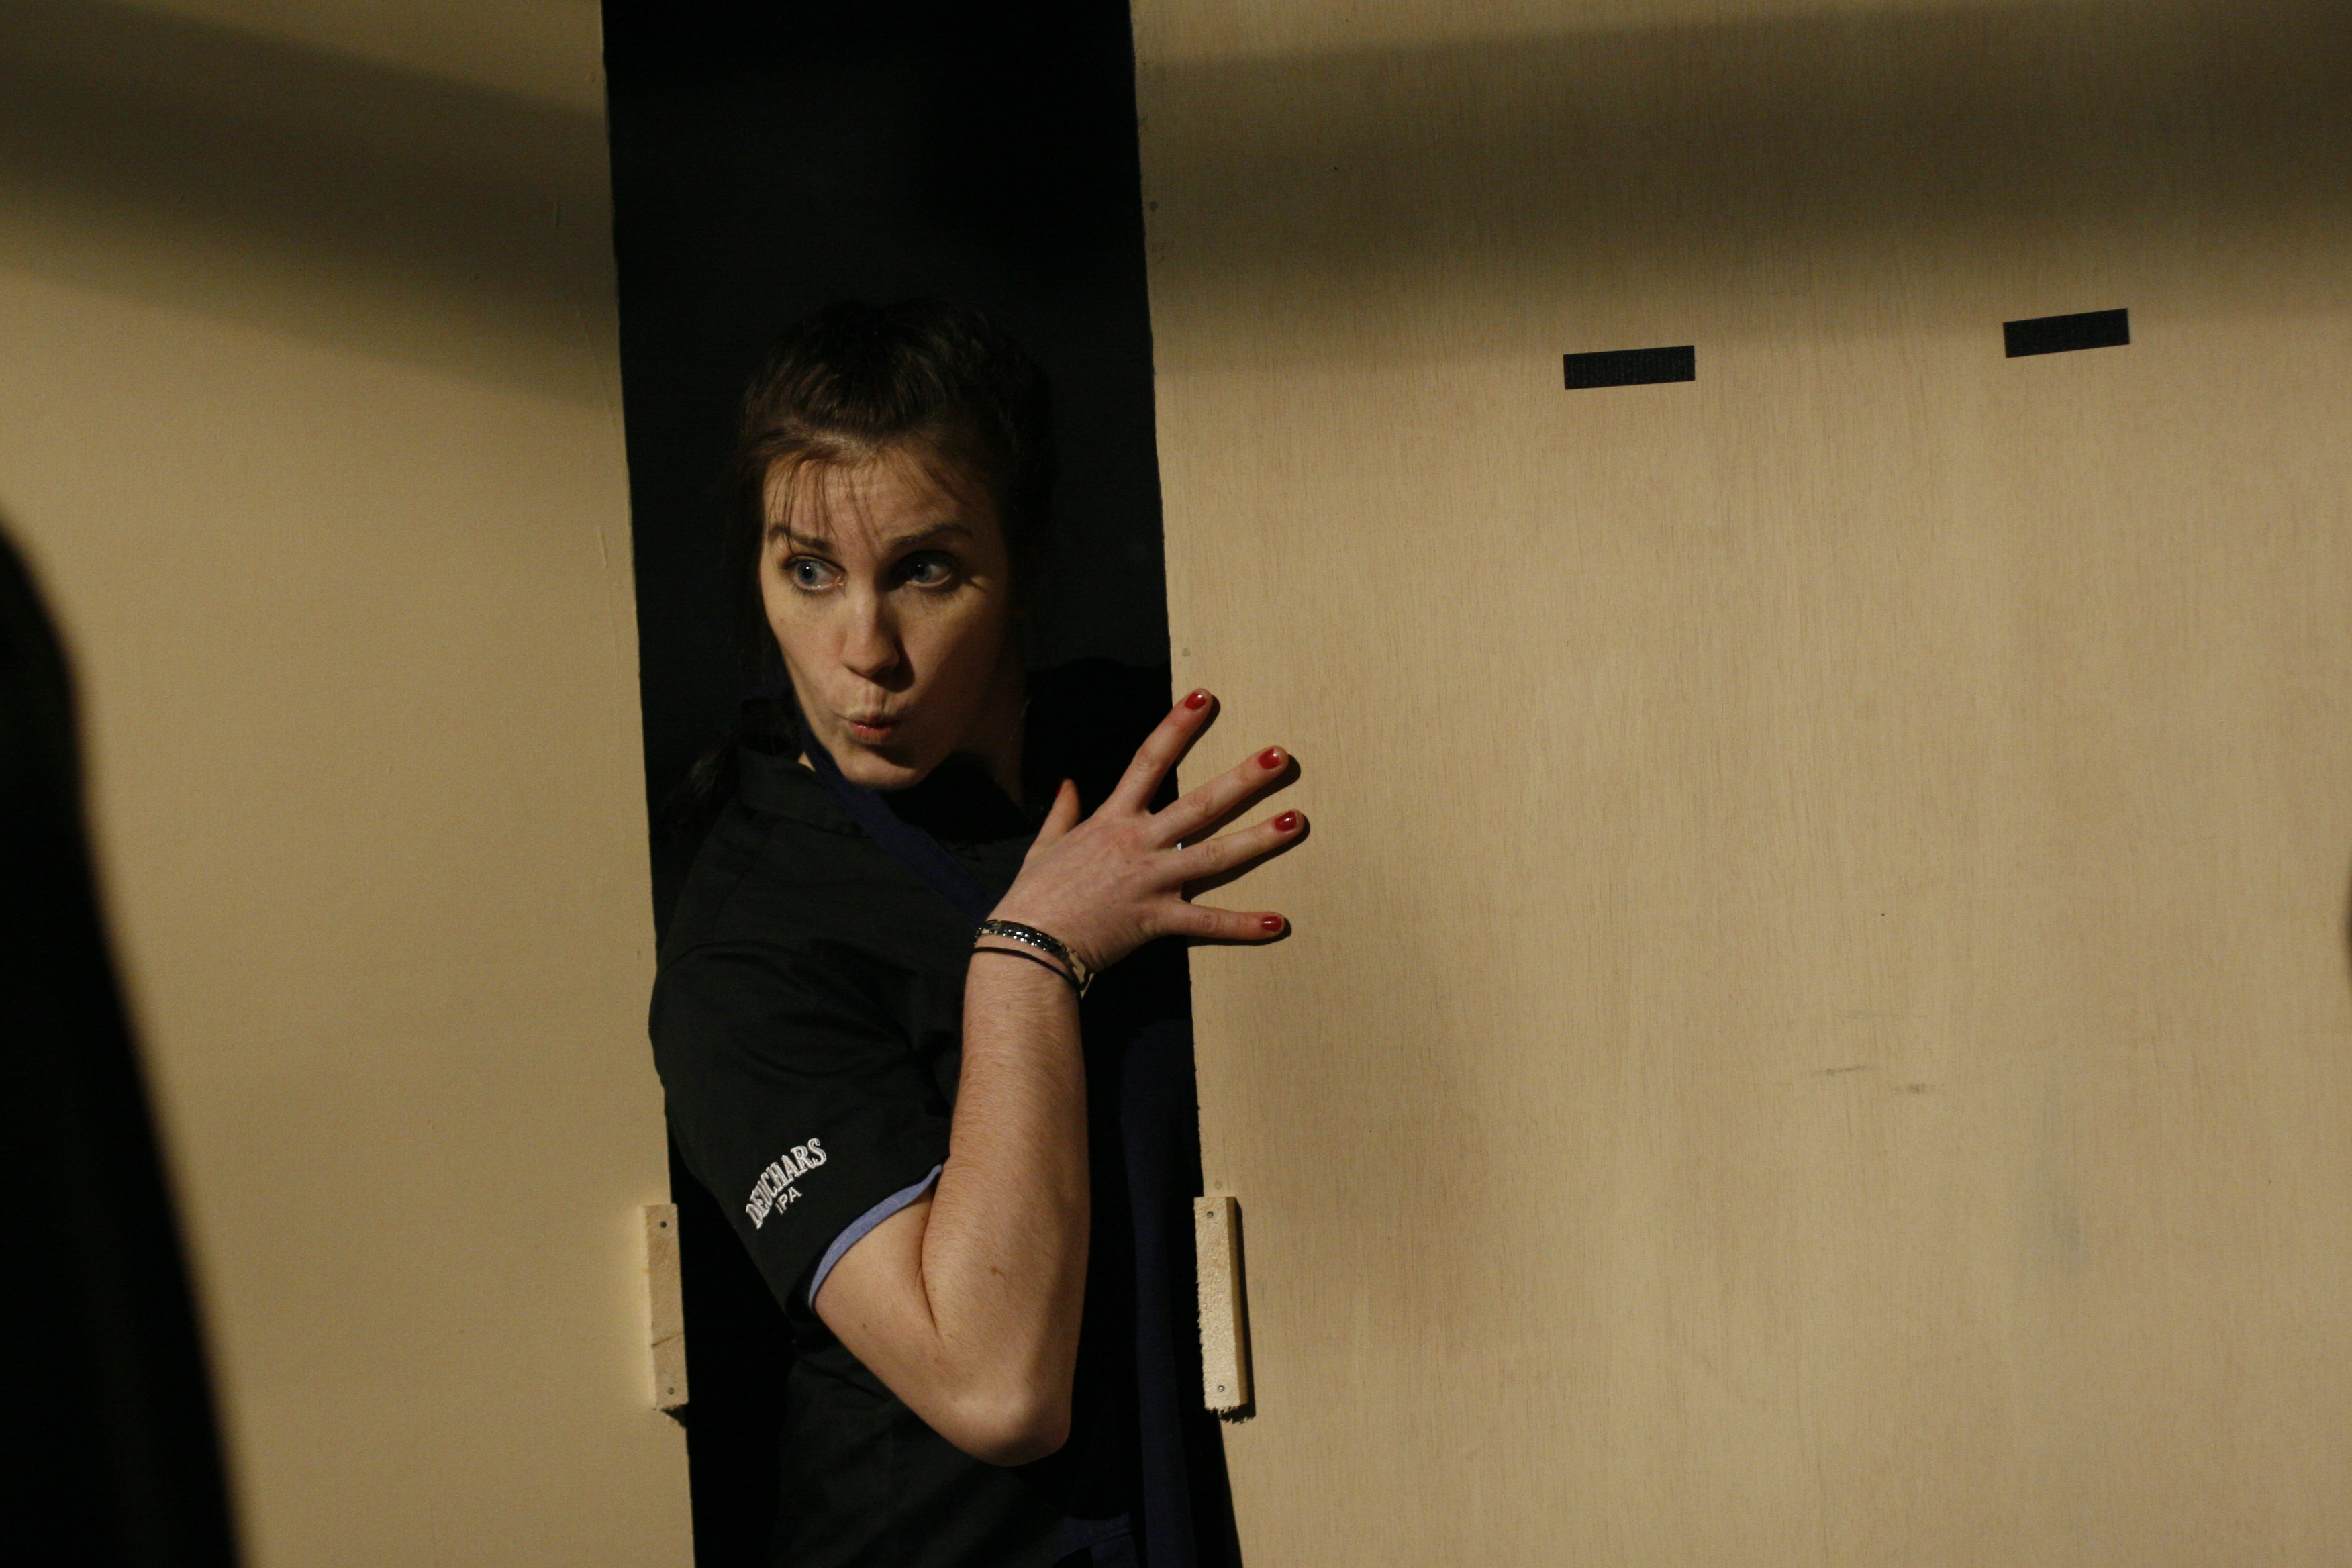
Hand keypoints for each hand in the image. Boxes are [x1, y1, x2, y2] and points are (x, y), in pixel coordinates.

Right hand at [987, 689, 1303, 973]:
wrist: (1028, 944)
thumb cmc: (1033, 897)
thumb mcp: (1044, 846)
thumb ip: (1062, 813)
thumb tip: (1067, 784)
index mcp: (1112, 819)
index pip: (1149, 760)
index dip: (1177, 727)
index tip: (1204, 698)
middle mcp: (1138, 842)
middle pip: (1200, 804)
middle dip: (1243, 779)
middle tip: (1280, 756)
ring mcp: (1151, 880)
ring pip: (1215, 855)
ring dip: (1259, 839)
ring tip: (1295, 821)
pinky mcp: (1156, 919)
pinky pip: (1207, 922)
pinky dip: (1243, 925)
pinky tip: (1278, 922)